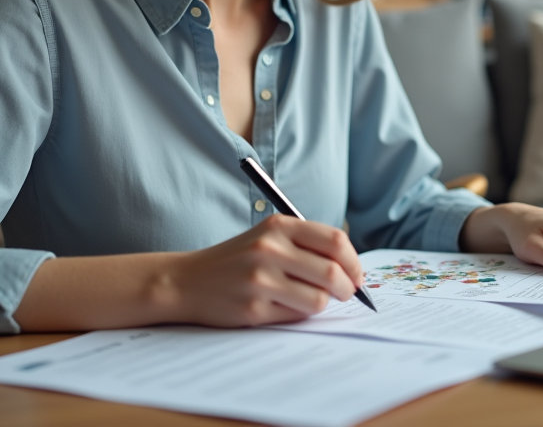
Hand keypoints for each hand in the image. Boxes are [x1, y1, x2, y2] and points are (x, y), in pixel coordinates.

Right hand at [161, 214, 363, 326]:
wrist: (187, 281)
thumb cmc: (237, 260)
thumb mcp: (268, 237)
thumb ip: (306, 245)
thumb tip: (352, 271)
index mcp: (278, 226)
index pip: (335, 241)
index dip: (354, 262)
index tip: (356, 275)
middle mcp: (270, 249)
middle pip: (333, 272)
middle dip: (348, 288)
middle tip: (346, 294)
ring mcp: (260, 279)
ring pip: (319, 299)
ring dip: (322, 304)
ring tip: (308, 300)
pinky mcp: (253, 308)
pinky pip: (296, 316)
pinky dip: (298, 314)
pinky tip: (281, 306)